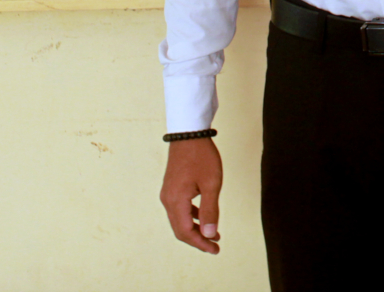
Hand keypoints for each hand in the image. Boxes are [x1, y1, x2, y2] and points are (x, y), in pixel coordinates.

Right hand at [159, 137, 222, 253]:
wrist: (188, 134)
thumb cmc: (202, 157)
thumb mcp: (211, 184)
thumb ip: (210, 210)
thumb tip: (210, 234)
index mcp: (176, 201)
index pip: (186, 232)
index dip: (201, 243)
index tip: (215, 250)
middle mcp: (167, 200)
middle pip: (180, 229)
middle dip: (198, 240)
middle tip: (215, 246)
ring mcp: (168, 194)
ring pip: (180, 220)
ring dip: (195, 229)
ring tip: (213, 234)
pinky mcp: (171, 188)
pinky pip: (180, 209)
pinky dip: (192, 217)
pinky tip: (204, 216)